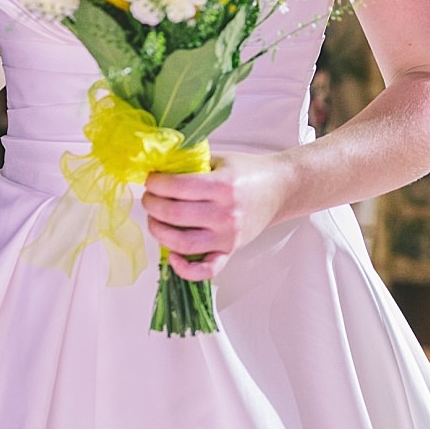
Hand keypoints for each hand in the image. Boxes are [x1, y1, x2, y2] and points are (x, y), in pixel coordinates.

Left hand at [142, 152, 290, 280]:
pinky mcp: (231, 250)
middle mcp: (225, 213)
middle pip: (174, 214)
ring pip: (182, 243)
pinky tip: (172, 256)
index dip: (156, 184)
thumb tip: (158, 166)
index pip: (177, 187)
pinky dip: (185, 269)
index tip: (150, 180)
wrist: (280, 188)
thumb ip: (192, 161)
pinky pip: (206, 270)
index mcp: (223, 185)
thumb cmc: (249, 171)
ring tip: (154, 220)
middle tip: (149, 198)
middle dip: (152, 205)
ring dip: (159, 232)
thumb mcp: (220, 159)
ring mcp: (228, 235)